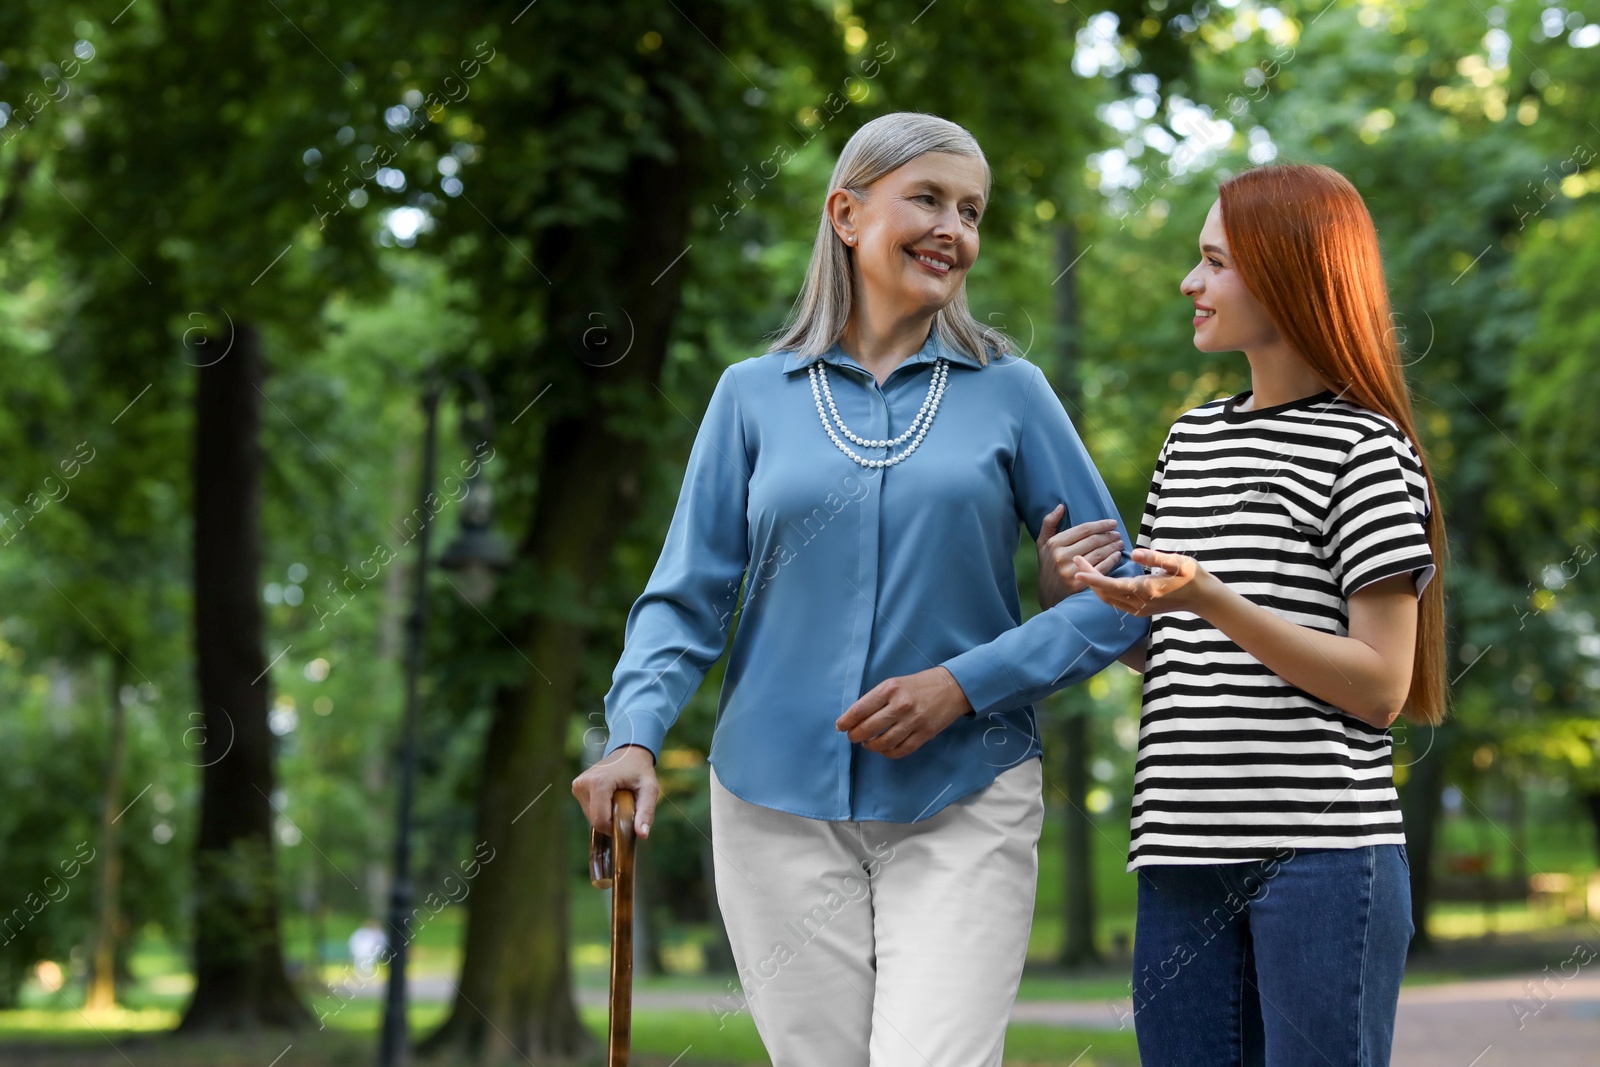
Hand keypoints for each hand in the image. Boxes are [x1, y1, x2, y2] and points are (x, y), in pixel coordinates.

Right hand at [572, 743, 659, 838]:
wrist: (629, 752)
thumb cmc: (640, 770)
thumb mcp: (650, 789)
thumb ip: (646, 812)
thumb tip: (642, 835)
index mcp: (598, 783)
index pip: (601, 821)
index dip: (615, 828)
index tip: (629, 820)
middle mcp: (583, 783)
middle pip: (595, 820)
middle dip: (611, 821)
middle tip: (625, 807)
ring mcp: (577, 785)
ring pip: (591, 816)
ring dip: (606, 815)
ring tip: (618, 800)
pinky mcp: (577, 787)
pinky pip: (588, 809)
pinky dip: (601, 809)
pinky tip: (610, 798)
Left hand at [835, 666, 972, 758]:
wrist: (951, 687)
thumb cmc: (918, 685)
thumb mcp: (894, 683)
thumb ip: (876, 699)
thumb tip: (854, 718)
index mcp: (890, 689)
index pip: (860, 709)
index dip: (846, 721)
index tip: (840, 726)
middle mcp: (901, 705)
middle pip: (869, 728)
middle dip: (855, 736)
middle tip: (853, 737)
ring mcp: (914, 721)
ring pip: (884, 742)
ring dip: (871, 746)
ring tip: (868, 743)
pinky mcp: (925, 734)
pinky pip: (901, 750)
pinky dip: (888, 753)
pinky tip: (884, 749)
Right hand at [1037, 507, 1124, 609]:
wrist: (1048, 596)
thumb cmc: (1047, 566)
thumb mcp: (1042, 544)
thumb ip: (1049, 523)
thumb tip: (1061, 506)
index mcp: (1055, 544)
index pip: (1083, 529)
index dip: (1100, 524)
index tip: (1112, 522)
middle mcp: (1062, 556)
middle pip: (1093, 541)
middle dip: (1109, 535)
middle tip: (1117, 533)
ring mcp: (1071, 571)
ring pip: (1099, 553)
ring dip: (1113, 546)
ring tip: (1119, 542)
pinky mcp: (1080, 584)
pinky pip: (1101, 568)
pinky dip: (1112, 560)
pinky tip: (1117, 555)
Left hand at [1074, 547, 1216, 617]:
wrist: (1203, 598)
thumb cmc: (1192, 576)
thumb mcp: (1177, 562)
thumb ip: (1155, 558)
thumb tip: (1134, 553)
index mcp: (1146, 591)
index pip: (1112, 586)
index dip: (1093, 579)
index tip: (1078, 569)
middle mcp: (1140, 604)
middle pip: (1105, 594)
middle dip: (1089, 578)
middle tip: (1076, 559)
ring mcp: (1139, 610)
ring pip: (1108, 600)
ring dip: (1095, 585)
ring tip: (1084, 566)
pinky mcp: (1140, 611)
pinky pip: (1115, 602)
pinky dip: (1104, 590)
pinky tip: (1099, 578)